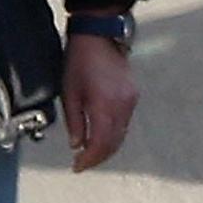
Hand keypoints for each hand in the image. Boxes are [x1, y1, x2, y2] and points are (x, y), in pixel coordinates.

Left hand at [63, 33, 138, 172]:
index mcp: (104, 106)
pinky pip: (124, 123)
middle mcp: (122, 106)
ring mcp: (130, 101)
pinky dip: (113, 134)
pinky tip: (101, 135)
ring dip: (106, 147)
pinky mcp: (133, 96)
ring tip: (89, 153)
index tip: (77, 167)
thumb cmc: (80, 60)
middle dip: (98, 157)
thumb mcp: (69, 92)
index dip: (88, 160)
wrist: (100, 35)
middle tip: (82, 164)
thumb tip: (77, 144)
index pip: (99, 144)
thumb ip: (74, 122)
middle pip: (113, 143)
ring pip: (121, 135)